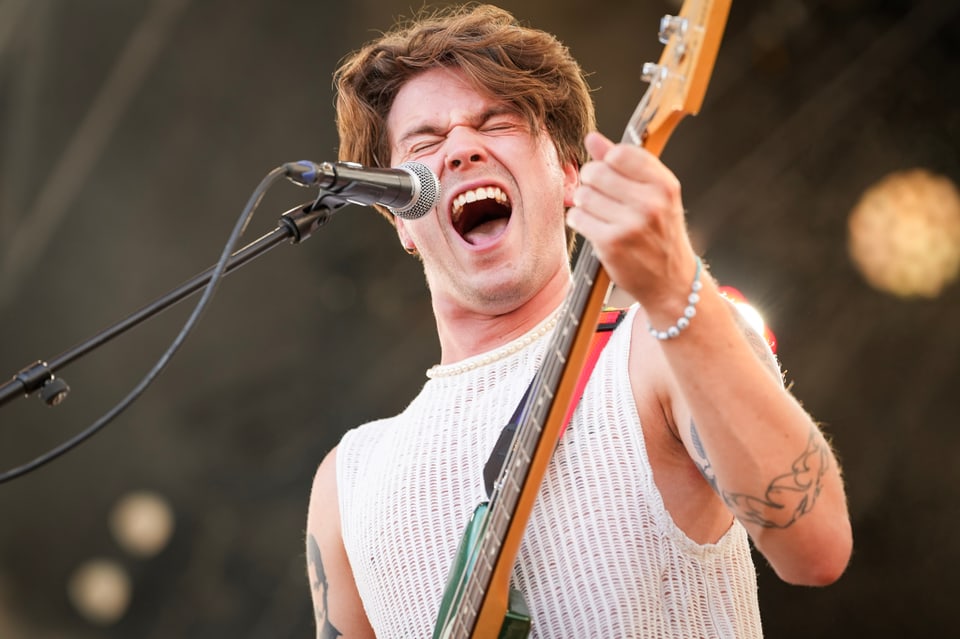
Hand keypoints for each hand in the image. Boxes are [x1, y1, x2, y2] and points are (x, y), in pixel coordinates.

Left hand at [567, 131, 698, 315]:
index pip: (620, 153)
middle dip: (590, 182)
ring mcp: (631, 224)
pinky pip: (577, 218)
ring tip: (599, 213)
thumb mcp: (654, 195)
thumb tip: (593, 139)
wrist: (671, 282)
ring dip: (584, 203)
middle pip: (596, 173)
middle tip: (598, 194)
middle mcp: (651, 203)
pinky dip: (580, 221)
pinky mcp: (611, 244)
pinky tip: (594, 227)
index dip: (607, 161)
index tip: (610, 172)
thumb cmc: (660, 235)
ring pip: (583, 195)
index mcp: (664, 185)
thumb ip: (624, 164)